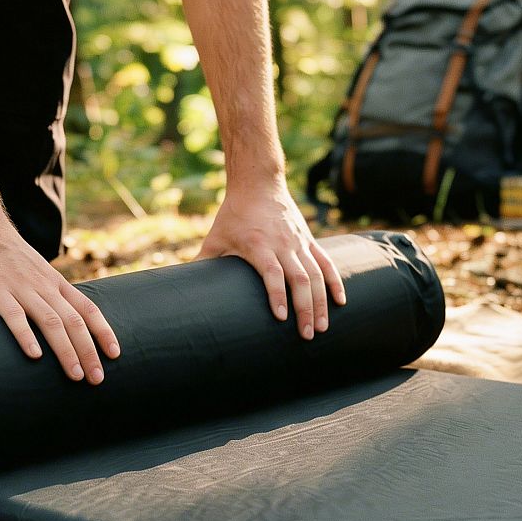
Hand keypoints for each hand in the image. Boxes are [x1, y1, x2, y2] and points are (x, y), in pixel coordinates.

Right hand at [0, 208, 118, 383]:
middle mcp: (43, 285)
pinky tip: (34, 355)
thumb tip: (57, 317)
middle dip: (88, 352)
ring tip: (75, 375)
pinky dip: (26, 335)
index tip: (114, 354)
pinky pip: (13, 315)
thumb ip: (45, 291)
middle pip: (74, 321)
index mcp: (54, 282)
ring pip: (51, 321)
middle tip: (98, 379)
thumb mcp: (34, 269)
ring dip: (66, 350)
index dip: (103, 332)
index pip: (87, 308)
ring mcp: (20, 287)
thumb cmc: (3, 251)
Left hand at [197, 180, 346, 338]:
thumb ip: (202, 262)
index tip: (282, 318)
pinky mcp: (309, 241)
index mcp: (259, 245)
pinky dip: (335, 282)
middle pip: (300, 279)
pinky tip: (341, 302)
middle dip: (305, 309)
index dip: (278, 295)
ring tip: (323, 327)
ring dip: (322, 302)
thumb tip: (180, 288)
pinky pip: (326, 263)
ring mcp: (299, 242)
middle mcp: (283, 244)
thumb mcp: (216, 237)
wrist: (258, 184)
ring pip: (317, 275)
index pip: (273, 274)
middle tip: (306, 336)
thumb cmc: (234, 214)